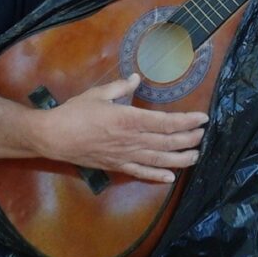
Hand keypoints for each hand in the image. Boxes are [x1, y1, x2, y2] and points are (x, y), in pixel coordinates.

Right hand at [35, 74, 207, 182]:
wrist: (54, 137)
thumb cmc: (74, 112)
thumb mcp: (96, 94)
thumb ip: (120, 88)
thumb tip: (137, 79)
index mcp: (128, 118)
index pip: (165, 121)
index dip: (186, 121)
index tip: (203, 118)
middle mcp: (131, 139)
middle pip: (168, 142)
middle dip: (189, 138)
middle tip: (203, 135)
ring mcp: (125, 155)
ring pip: (160, 159)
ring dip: (181, 159)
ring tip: (196, 156)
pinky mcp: (117, 166)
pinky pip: (142, 172)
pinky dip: (158, 175)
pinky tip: (171, 177)